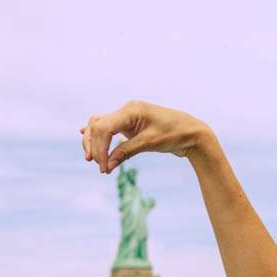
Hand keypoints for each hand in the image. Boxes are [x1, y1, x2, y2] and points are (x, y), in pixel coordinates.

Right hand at [79, 99, 214, 173]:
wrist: (191, 132)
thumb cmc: (174, 134)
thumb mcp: (149, 143)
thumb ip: (125, 152)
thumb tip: (106, 166)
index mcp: (131, 109)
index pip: (104, 127)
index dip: (99, 148)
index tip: (102, 166)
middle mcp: (126, 110)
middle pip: (98, 125)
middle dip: (94, 146)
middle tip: (99, 166)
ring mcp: (127, 117)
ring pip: (100, 125)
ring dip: (94, 141)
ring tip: (93, 159)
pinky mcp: (129, 125)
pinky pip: (108, 128)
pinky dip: (99, 135)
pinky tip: (85, 135)